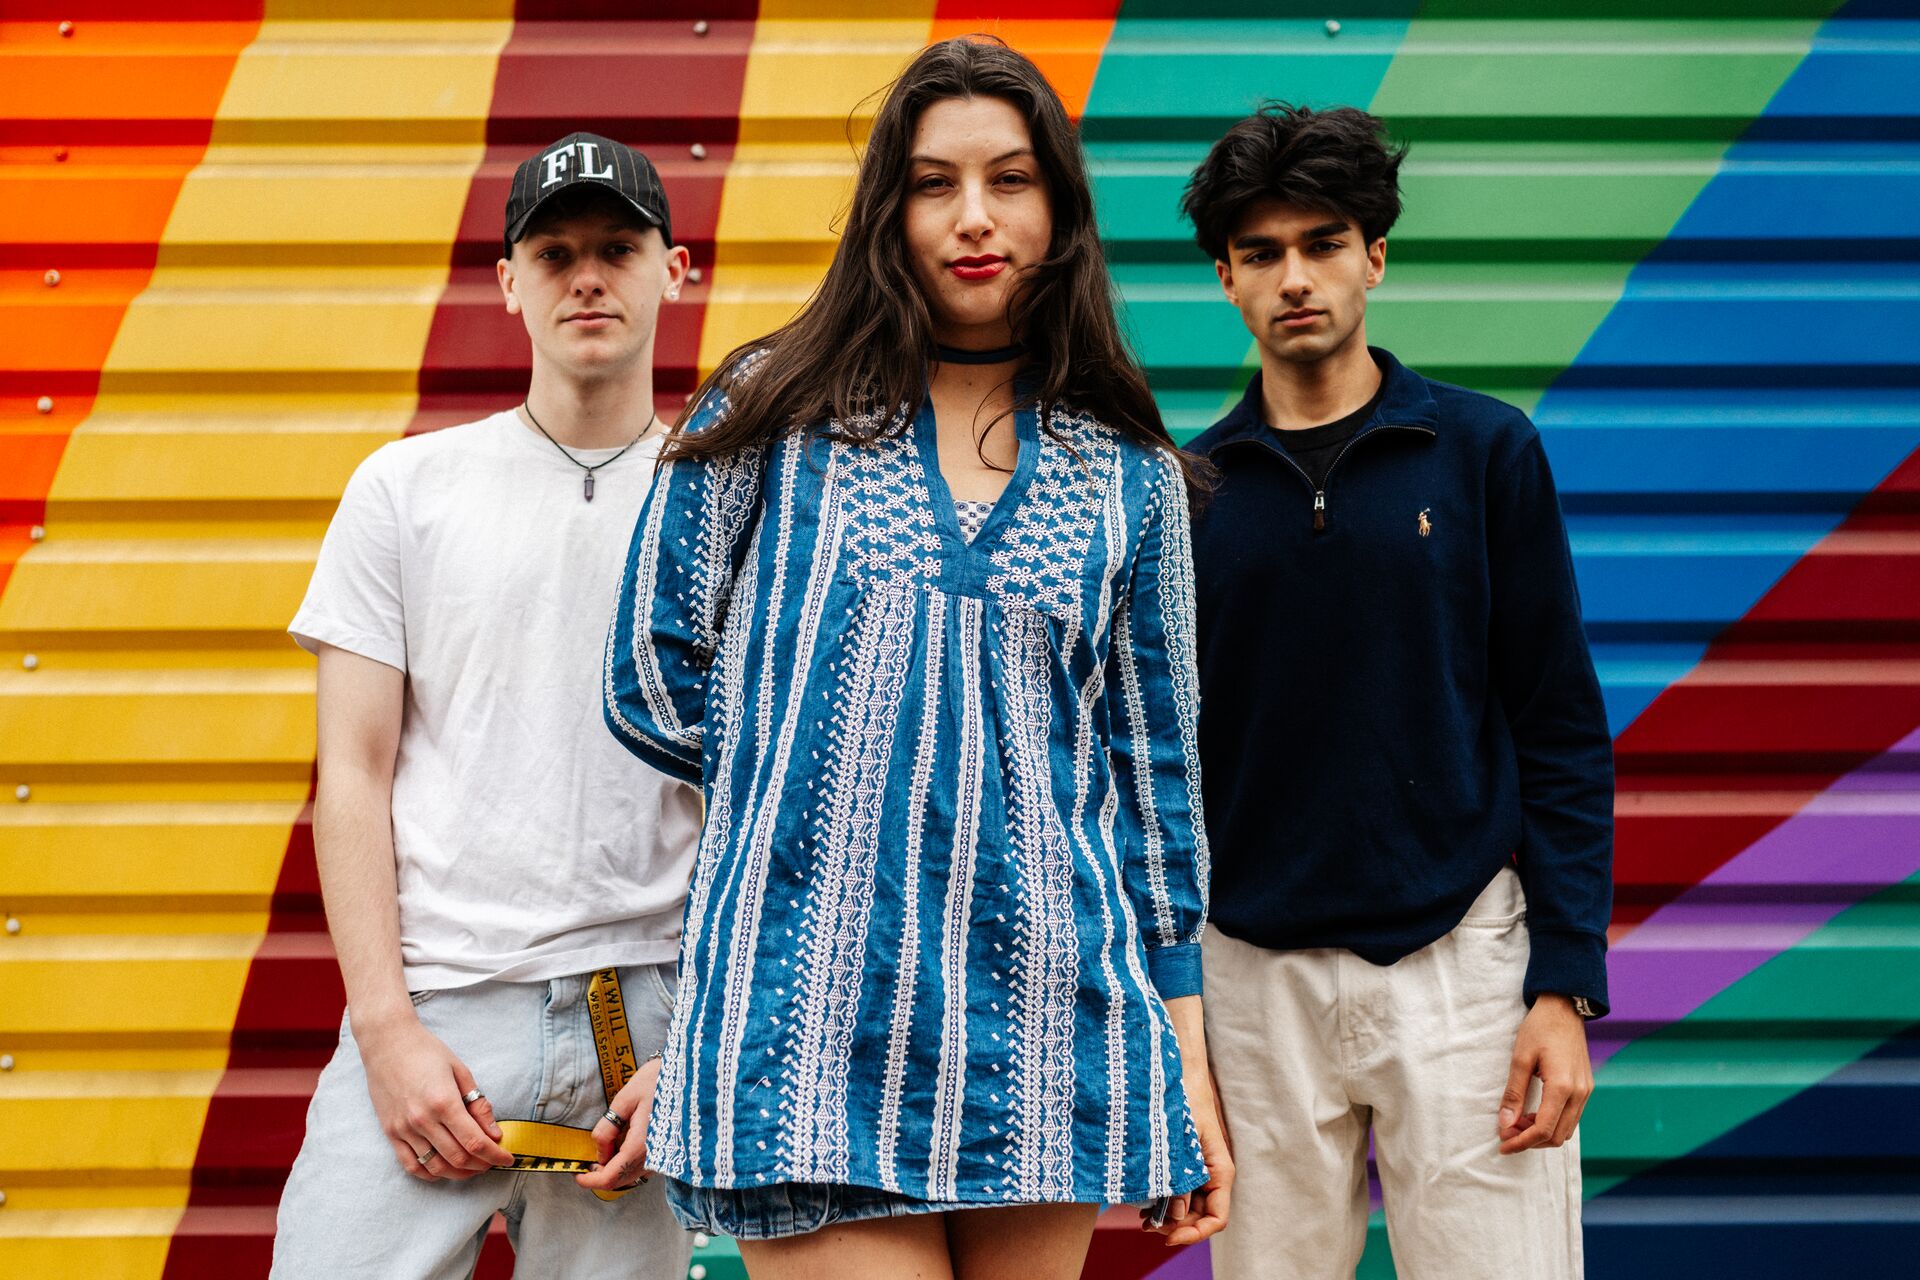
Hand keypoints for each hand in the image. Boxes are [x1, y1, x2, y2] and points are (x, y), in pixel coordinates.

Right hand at [356, 1008, 513, 1180]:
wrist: (387, 1043)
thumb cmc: (427, 1052)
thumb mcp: (461, 1071)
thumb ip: (478, 1105)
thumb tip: (494, 1133)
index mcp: (444, 1102)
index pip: (475, 1142)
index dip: (495, 1155)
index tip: (507, 1158)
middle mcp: (422, 1120)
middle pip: (458, 1158)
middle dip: (481, 1165)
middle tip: (492, 1161)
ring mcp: (404, 1129)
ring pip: (436, 1166)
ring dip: (459, 1173)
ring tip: (473, 1168)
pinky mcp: (390, 1133)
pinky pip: (411, 1165)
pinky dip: (431, 1173)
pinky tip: (444, 1170)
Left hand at [575, 1055, 663, 1191]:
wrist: (693, 1074)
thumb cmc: (659, 1081)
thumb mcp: (625, 1099)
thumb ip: (607, 1128)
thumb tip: (600, 1151)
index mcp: (640, 1146)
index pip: (610, 1177)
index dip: (590, 1181)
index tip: (578, 1175)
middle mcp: (654, 1157)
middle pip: (621, 1181)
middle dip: (601, 1176)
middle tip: (588, 1164)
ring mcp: (664, 1156)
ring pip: (633, 1176)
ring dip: (615, 1171)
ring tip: (604, 1154)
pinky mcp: (669, 1150)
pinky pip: (644, 1167)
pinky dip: (628, 1166)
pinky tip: (622, 1150)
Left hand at [1146, 1068, 1233, 1245]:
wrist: (1177, 1070)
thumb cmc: (1184, 1099)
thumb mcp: (1181, 1140)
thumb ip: (1179, 1178)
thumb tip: (1174, 1214)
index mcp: (1220, 1170)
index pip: (1216, 1217)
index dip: (1195, 1232)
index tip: (1168, 1237)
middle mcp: (1212, 1173)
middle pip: (1200, 1215)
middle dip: (1177, 1226)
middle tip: (1146, 1227)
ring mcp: (1198, 1167)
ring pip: (1188, 1204)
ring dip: (1169, 1216)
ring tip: (1143, 1219)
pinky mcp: (1184, 1161)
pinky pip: (1178, 1188)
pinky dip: (1164, 1200)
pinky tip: (1145, 1202)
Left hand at [1498, 994, 1592, 1154]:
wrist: (1564, 1008)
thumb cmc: (1539, 1029)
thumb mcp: (1520, 1058)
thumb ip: (1514, 1094)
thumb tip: (1505, 1124)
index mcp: (1562, 1087)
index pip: (1543, 1129)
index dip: (1522, 1142)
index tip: (1503, 1144)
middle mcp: (1579, 1094)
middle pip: (1557, 1136)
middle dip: (1530, 1141)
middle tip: (1506, 1133)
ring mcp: (1586, 1092)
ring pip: (1566, 1130)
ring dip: (1541, 1133)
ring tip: (1516, 1123)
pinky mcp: (1586, 1088)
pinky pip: (1571, 1117)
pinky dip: (1552, 1123)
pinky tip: (1532, 1114)